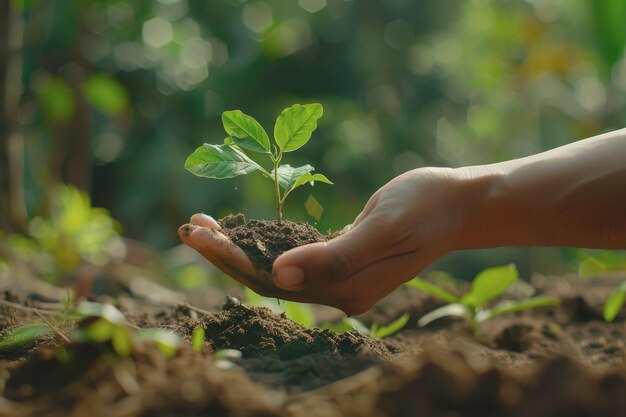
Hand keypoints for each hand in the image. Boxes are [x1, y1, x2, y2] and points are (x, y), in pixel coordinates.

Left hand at [179, 167, 468, 313]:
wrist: (457, 202)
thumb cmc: (425, 208)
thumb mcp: (383, 229)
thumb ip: (335, 256)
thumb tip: (279, 276)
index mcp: (346, 290)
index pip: (274, 282)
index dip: (232, 259)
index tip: (198, 235)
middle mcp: (338, 290)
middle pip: (267, 277)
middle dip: (225, 253)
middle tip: (187, 227)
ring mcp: (340, 276)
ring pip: (276, 267)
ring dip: (238, 246)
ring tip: (201, 224)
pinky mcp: (340, 258)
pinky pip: (293, 255)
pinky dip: (264, 240)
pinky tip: (242, 227)